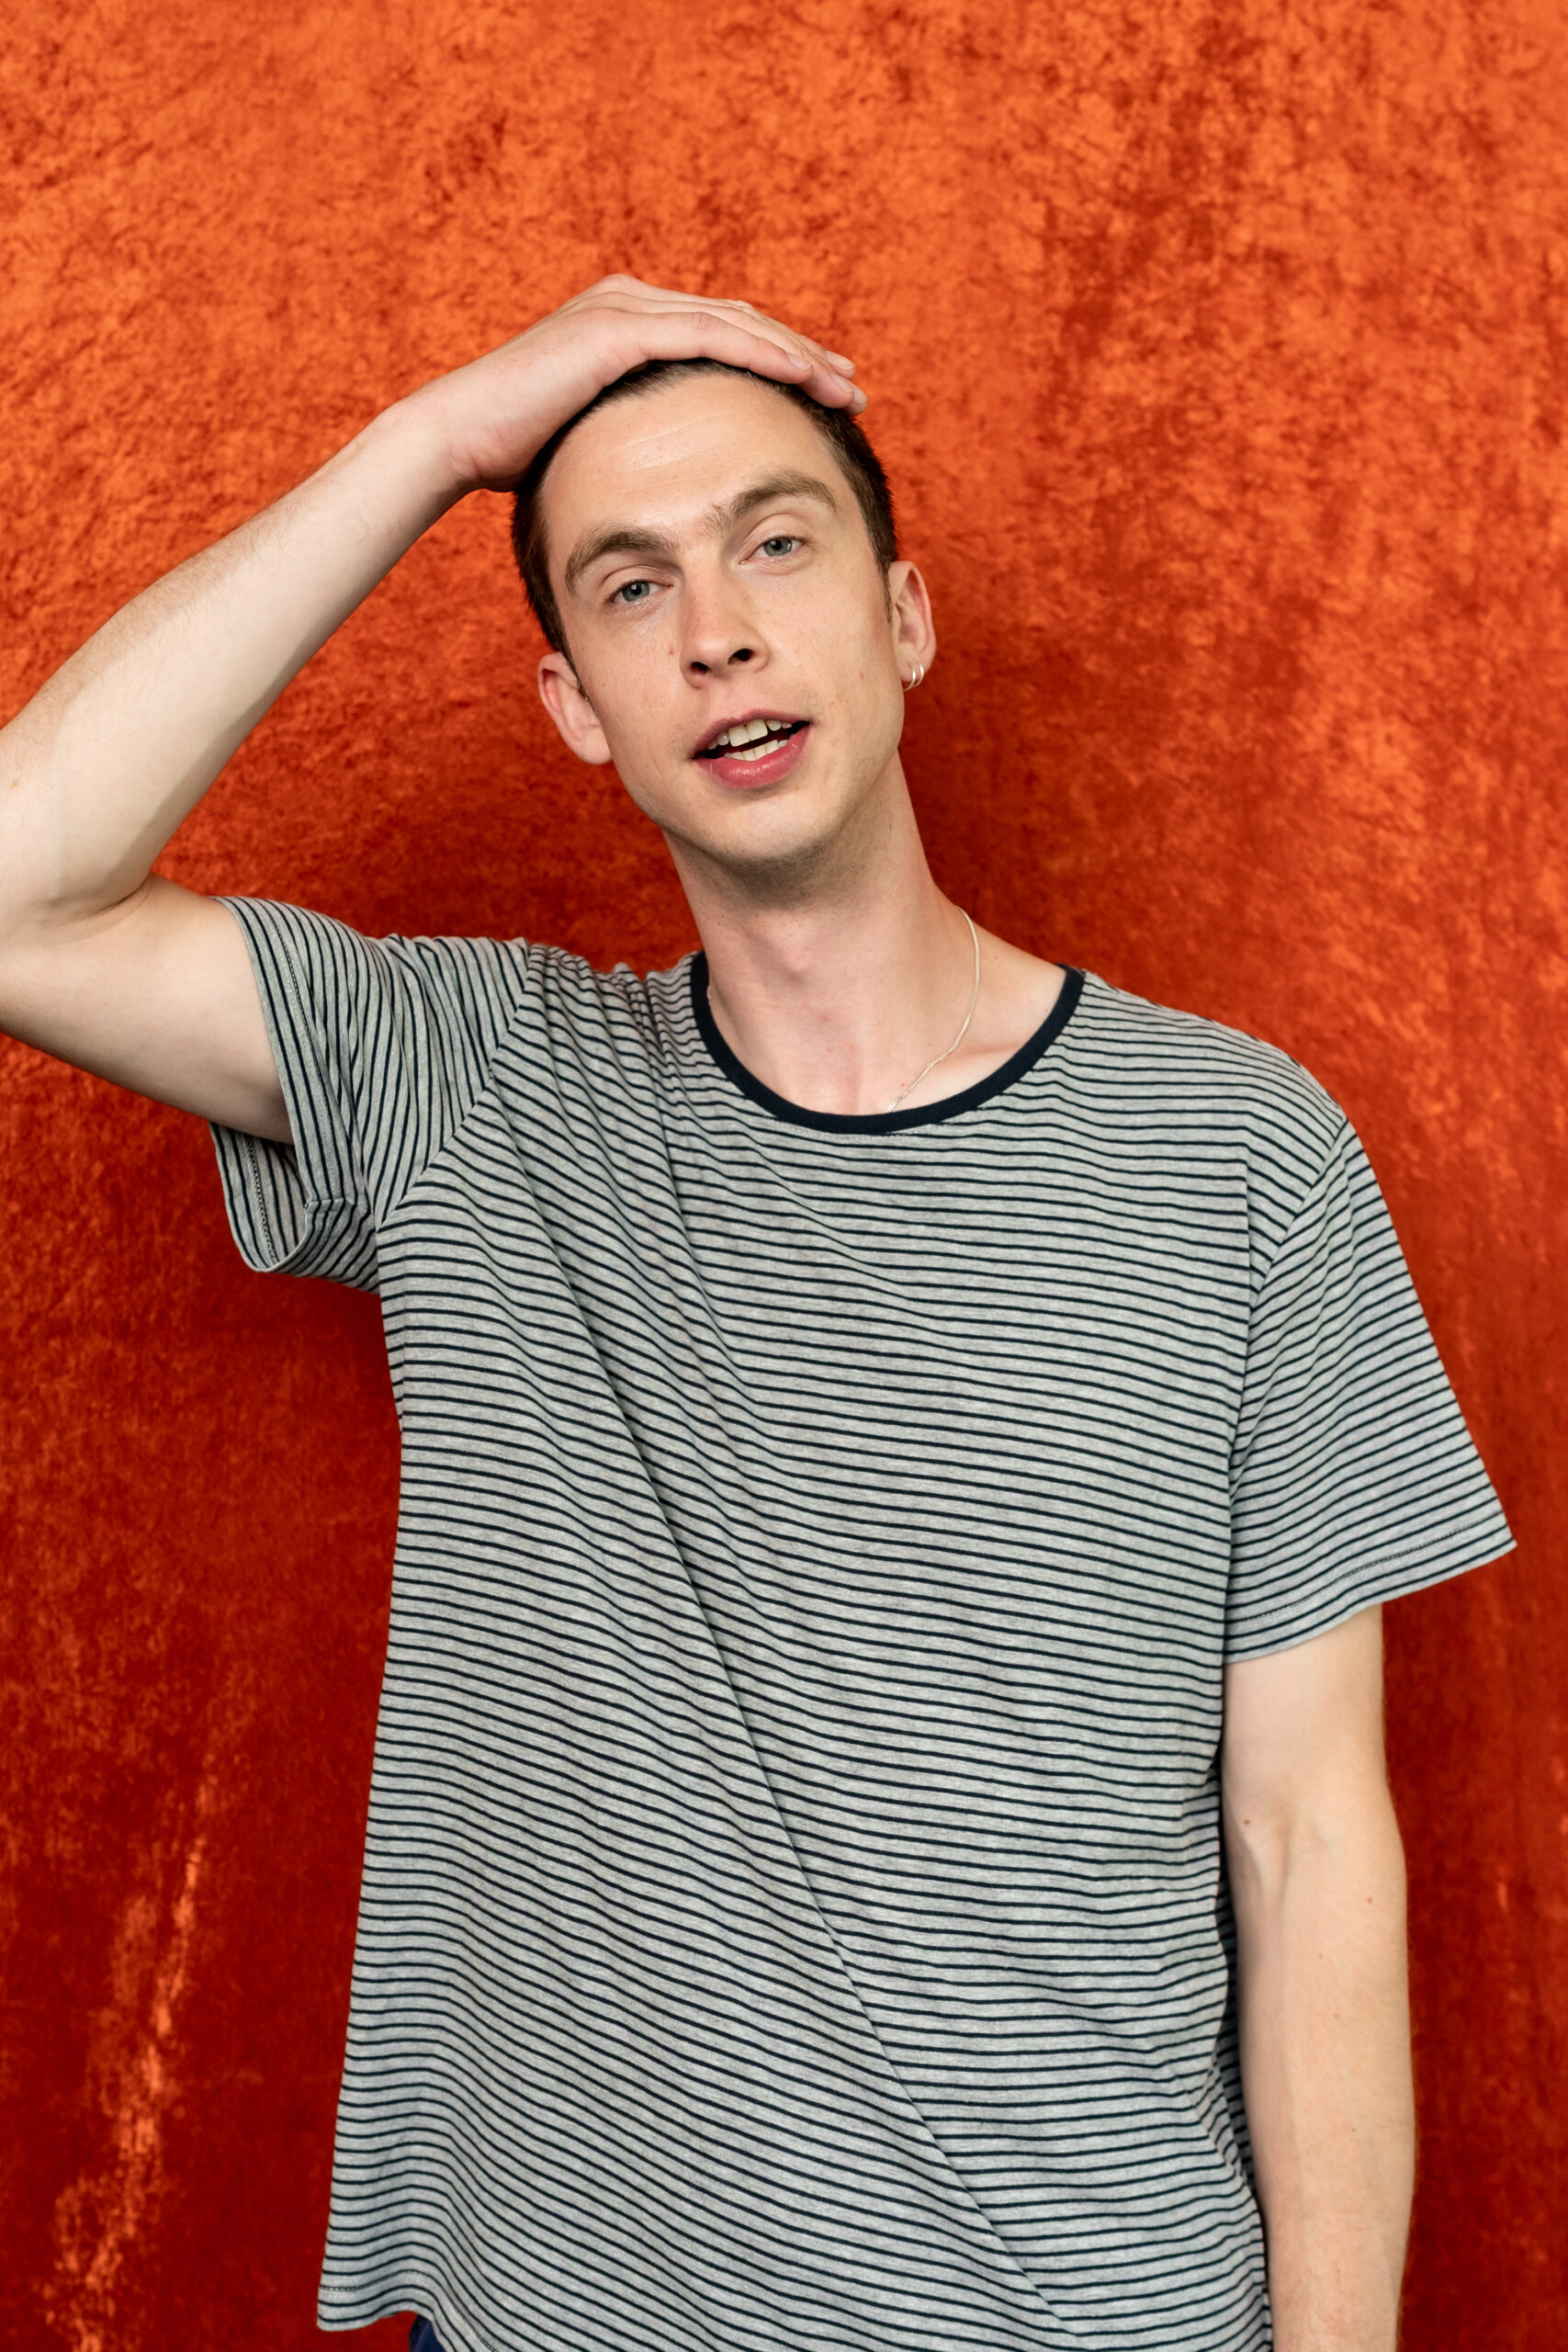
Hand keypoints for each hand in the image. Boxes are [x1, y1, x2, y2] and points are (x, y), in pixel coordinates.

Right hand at [404, 274, 863, 494]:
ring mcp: (624, 306)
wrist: (459, 437)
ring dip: (795, 355)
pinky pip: (709, 335)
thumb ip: (638, 438)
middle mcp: (631, 300)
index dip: (778, 362)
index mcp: (629, 322)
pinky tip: (800, 376)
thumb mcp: (597, 441)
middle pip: (741, 321)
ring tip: (842, 387)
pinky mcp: (619, 327)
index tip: (823, 394)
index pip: (723, 335)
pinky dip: (759, 353)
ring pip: (736, 323)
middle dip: (801, 355)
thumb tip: (670, 477)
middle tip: (852, 388)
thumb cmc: (519, 454)